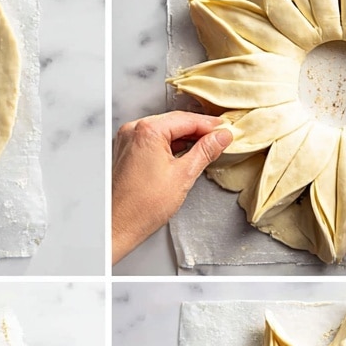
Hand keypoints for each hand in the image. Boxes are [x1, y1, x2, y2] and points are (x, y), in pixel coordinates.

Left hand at [112, 112, 232, 262]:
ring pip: (164, 130)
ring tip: (205, 147)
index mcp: (148, 131)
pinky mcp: (126, 151)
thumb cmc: (144, 207)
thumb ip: (205, 152)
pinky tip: (183, 152)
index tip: (224, 131)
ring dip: (184, 137)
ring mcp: (128, 140)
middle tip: (219, 137)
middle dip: (197, 130)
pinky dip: (169, 144)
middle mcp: (134, 130)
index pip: (186, 120)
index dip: (209, 125)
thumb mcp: (183, 175)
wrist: (120, 225)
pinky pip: (152, 140)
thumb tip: (221, 137)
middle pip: (174, 122)